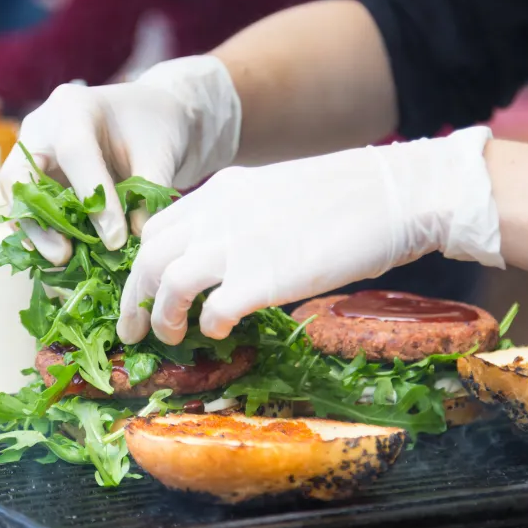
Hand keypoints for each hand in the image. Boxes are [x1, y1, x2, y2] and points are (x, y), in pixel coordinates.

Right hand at [0, 55, 241, 264]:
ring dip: (36, 233)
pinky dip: (42, 234)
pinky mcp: (35, 179)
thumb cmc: (156, 131)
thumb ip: (147, 193)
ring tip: (62, 261)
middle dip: (40, 220)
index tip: (115, 239)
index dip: (93, 199)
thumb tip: (133, 238)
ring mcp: (32, 154)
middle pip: (21, 175)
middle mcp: (42, 129)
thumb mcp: (159, 155)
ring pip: (17, 198)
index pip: (75, 153)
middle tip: (63, 255)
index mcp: (74, 107)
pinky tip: (62, 258)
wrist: (150, 118)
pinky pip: (28, 210)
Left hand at [116, 127, 504, 344]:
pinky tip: (222, 332)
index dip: (144, 264)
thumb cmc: (349, 197)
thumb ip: (244, 216)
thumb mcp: (278, 192)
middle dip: (134, 298)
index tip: (146, 291)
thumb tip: (226, 254)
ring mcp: (238, 243)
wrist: (393, 195)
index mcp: (223, 189)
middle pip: (149, 256)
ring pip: (166, 283)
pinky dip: (208, 326)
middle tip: (135, 329)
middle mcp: (219, 212)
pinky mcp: (264, 277)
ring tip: (170, 338)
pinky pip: (212, 311)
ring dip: (161, 317)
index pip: (158, 227)